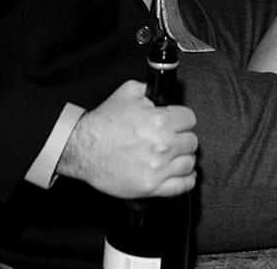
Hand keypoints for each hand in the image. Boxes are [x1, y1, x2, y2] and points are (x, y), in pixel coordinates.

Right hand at [56, 81, 197, 198]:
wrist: (84, 148)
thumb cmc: (103, 123)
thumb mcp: (128, 92)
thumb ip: (150, 90)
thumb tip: (162, 93)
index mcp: (159, 120)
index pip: (190, 119)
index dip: (183, 118)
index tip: (179, 122)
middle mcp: (162, 144)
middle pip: (192, 141)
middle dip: (183, 137)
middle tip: (174, 137)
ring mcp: (158, 168)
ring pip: (189, 163)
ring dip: (184, 157)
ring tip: (175, 154)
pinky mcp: (152, 186)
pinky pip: (183, 185)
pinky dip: (186, 179)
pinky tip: (181, 173)